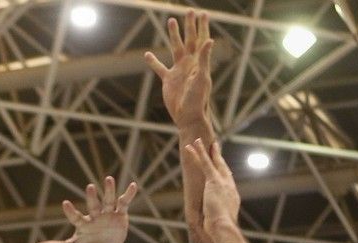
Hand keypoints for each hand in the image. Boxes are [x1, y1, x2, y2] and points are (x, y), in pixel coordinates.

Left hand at [33, 177, 137, 242]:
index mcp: (83, 223)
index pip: (75, 216)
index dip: (70, 211)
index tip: (65, 204)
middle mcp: (95, 215)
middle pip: (93, 205)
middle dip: (92, 197)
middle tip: (89, 187)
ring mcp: (107, 214)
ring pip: (108, 200)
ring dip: (108, 190)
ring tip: (108, 179)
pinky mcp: (120, 215)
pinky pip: (124, 203)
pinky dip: (129, 194)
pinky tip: (133, 185)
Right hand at [145, 11, 213, 131]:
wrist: (187, 116)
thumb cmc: (197, 99)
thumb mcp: (201, 77)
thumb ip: (204, 58)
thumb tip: (209, 40)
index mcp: (198, 62)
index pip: (201, 39)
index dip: (202, 26)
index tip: (203, 13)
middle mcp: (189, 63)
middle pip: (190, 39)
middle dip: (190, 25)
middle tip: (189, 11)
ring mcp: (178, 71)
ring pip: (176, 48)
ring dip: (174, 35)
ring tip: (171, 20)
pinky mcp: (169, 80)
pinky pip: (160, 68)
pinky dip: (153, 62)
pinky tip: (147, 54)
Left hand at [182, 138, 240, 235]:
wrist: (223, 226)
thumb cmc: (222, 230)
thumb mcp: (222, 225)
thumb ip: (219, 221)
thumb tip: (216, 230)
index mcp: (232, 197)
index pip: (228, 181)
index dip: (225, 173)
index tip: (223, 167)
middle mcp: (229, 186)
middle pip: (223, 168)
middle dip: (218, 157)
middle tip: (215, 147)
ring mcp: (222, 182)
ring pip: (212, 162)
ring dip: (205, 150)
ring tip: (198, 140)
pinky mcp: (213, 181)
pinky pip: (205, 164)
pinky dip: (198, 154)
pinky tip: (193, 145)